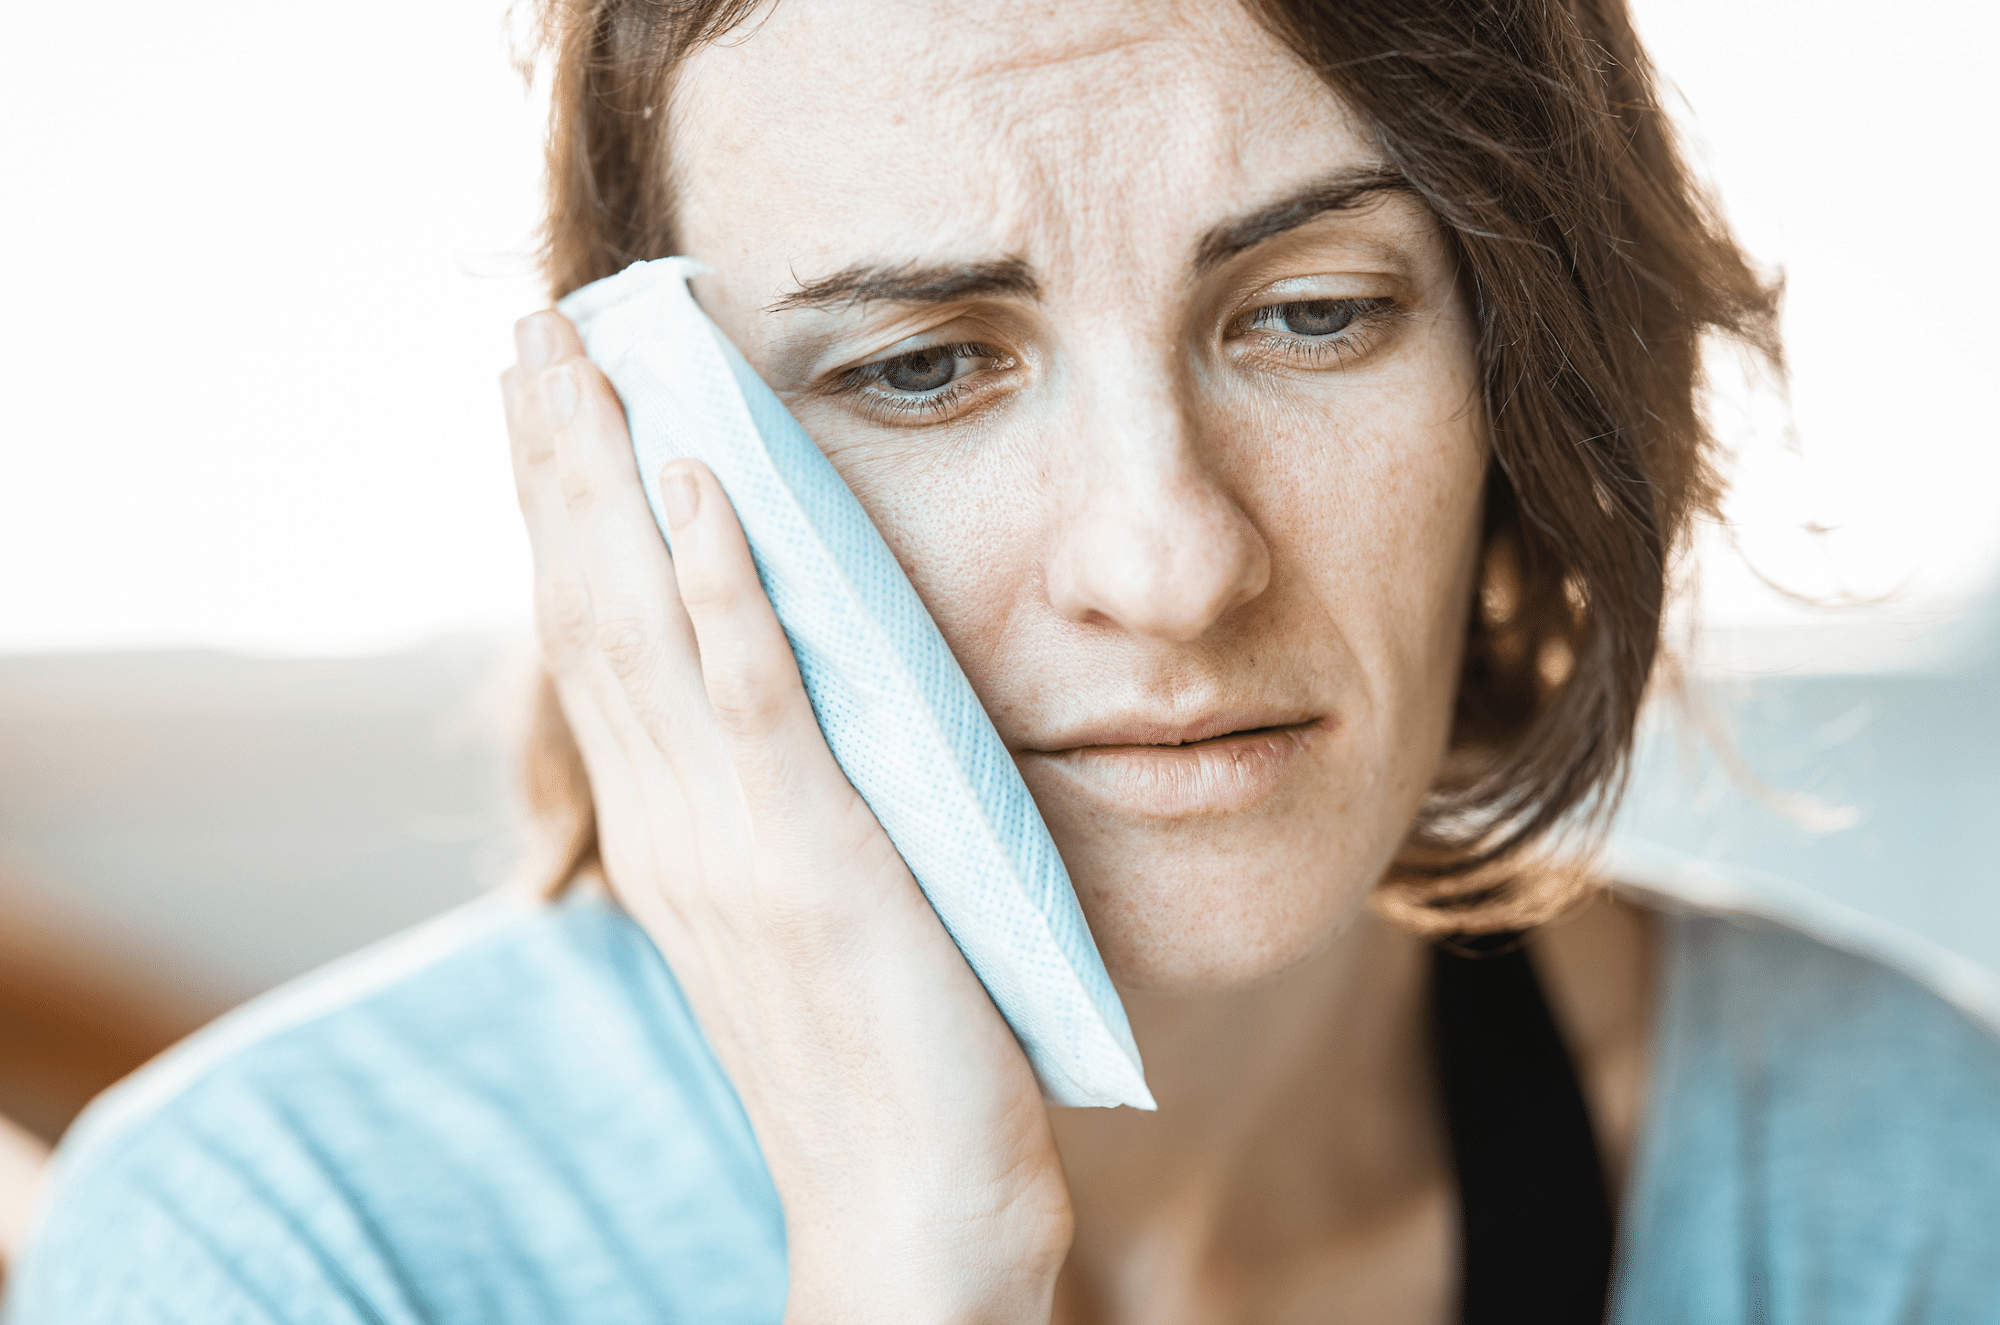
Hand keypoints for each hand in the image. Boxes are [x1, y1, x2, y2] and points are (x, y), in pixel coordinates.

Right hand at [502, 310, 1071, 1321]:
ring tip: (578, 357)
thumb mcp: (804, 913)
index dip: (564, 516)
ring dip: (605, 481)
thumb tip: (787, 711)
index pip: (595, 644)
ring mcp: (733, 844)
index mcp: (672, 837)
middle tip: (531, 331)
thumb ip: (776, 809)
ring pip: (642, 626)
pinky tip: (695, 484)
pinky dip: (717, 585)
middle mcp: (674, 828)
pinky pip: (754, 698)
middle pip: (587, 609)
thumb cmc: (878, 1064)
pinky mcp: (817, 862)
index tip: (547, 405)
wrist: (910, 1214)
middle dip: (556, 463)